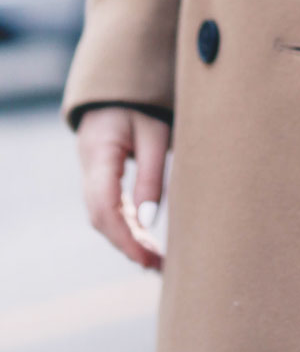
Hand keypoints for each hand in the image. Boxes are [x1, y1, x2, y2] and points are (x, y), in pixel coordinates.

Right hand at [76, 107, 168, 270]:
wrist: (120, 86)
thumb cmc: (142, 105)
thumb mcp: (155, 133)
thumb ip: (152, 175)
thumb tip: (149, 222)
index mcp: (99, 153)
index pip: (104, 204)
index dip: (123, 235)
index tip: (146, 256)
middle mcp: (89, 167)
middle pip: (101, 216)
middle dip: (127, 244)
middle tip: (157, 265)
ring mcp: (91, 173)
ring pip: (104, 216)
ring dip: (127, 238)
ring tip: (156, 260)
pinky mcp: (100, 177)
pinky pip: (109, 207)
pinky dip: (126, 225)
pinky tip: (145, 240)